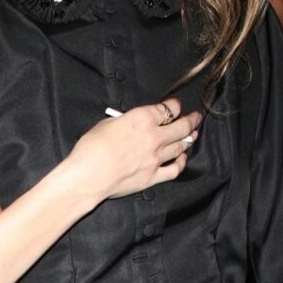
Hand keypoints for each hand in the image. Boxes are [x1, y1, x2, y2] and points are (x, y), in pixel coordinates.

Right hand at [69, 98, 201, 203]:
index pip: (168, 108)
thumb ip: (126, 122)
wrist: (87, 176)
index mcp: (143, 118)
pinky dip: (181, 163)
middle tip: (196, 117)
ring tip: (192, 136)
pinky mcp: (153, 177)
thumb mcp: (107, 124)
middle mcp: (154, 137)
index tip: (176, 106)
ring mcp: (156, 158)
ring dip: (189, 139)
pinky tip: (182, 159)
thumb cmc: (91, 149)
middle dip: (192, 120)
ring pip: (181, 146)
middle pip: (182, 126)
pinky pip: (175, 169)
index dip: (175, 106)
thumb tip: (131, 124)